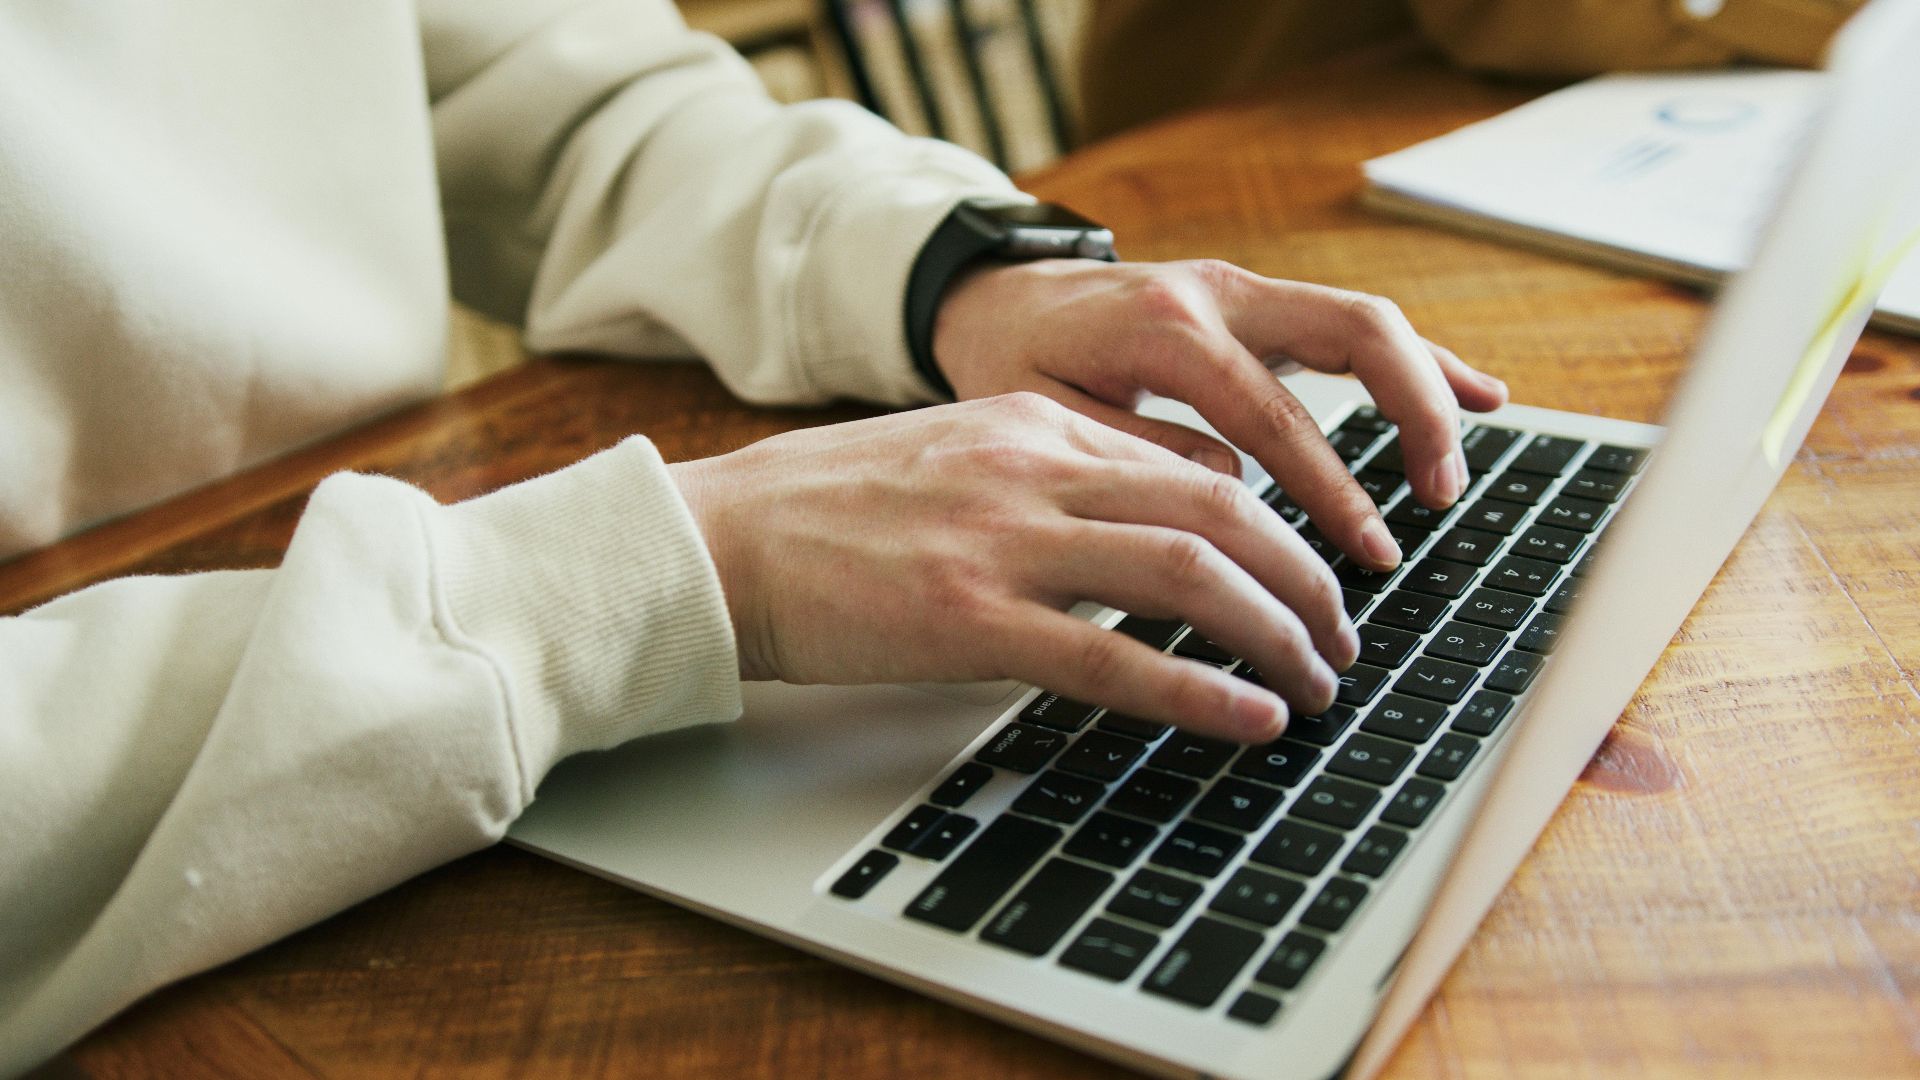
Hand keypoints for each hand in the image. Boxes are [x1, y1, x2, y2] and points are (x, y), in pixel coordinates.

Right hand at [669, 393, 1361, 740]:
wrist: (721, 538)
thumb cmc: (825, 510)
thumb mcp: (953, 457)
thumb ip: (1045, 480)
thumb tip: (1138, 533)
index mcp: (1033, 425)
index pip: (1194, 465)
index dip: (1276, 527)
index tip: (1306, 577)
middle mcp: (1033, 467)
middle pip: (1220, 510)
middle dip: (1305, 580)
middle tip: (1342, 635)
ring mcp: (1004, 541)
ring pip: (1191, 571)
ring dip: (1279, 630)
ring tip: (1320, 681)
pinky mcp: (969, 619)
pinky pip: (1117, 654)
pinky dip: (1202, 689)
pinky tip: (1255, 717)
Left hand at [931, 258, 1508, 569]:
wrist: (996, 296)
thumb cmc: (1012, 362)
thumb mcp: (1042, 417)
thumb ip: (1132, 452)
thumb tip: (1231, 490)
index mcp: (1167, 328)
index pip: (1277, 414)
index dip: (1332, 488)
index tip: (1367, 554)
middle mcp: (1219, 294)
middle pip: (1354, 333)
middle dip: (1413, 416)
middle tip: (1437, 499)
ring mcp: (1246, 290)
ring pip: (1367, 321)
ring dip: (1427, 389)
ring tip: (1457, 470)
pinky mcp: (1260, 301)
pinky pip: (1353, 323)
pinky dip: (1418, 358)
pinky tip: (1479, 395)